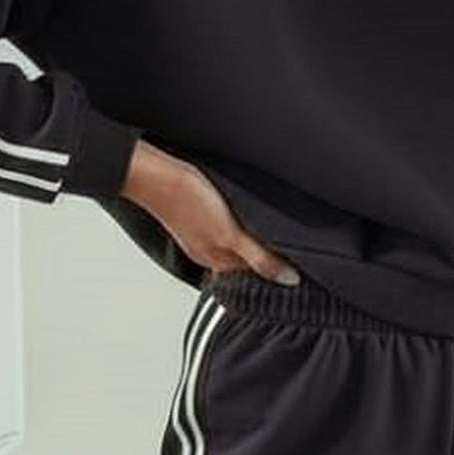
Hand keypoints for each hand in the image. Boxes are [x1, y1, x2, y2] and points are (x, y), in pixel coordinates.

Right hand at [132, 147, 300, 285]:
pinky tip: (241, 222)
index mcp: (218, 261)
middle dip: (264, 263)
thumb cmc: (186, 200)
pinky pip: (221, 232)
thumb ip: (260, 258)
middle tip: (290, 259)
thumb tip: (288, 280)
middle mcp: (209, 253)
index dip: (275, 275)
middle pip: (243, 266)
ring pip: (233, 249)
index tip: (297, 273)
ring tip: (272, 242)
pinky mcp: (195, 218)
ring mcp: (200, 236)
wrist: (155, 174)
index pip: (253, 277)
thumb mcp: (231, 234)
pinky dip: (236, 232)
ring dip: (251, 247)